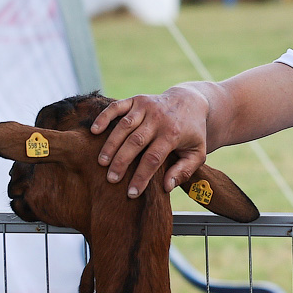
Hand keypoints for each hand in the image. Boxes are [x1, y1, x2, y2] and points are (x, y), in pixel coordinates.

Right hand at [91, 86, 209, 197]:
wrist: (191, 102)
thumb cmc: (192, 132)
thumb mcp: (198, 153)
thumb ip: (184, 170)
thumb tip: (166, 187)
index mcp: (173, 134)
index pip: (153, 158)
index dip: (141, 177)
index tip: (131, 193)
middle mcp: (158, 119)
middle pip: (136, 142)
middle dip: (121, 162)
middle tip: (111, 179)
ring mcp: (147, 107)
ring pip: (124, 126)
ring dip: (111, 145)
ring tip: (102, 162)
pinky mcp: (137, 99)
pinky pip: (117, 107)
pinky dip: (104, 117)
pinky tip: (95, 131)